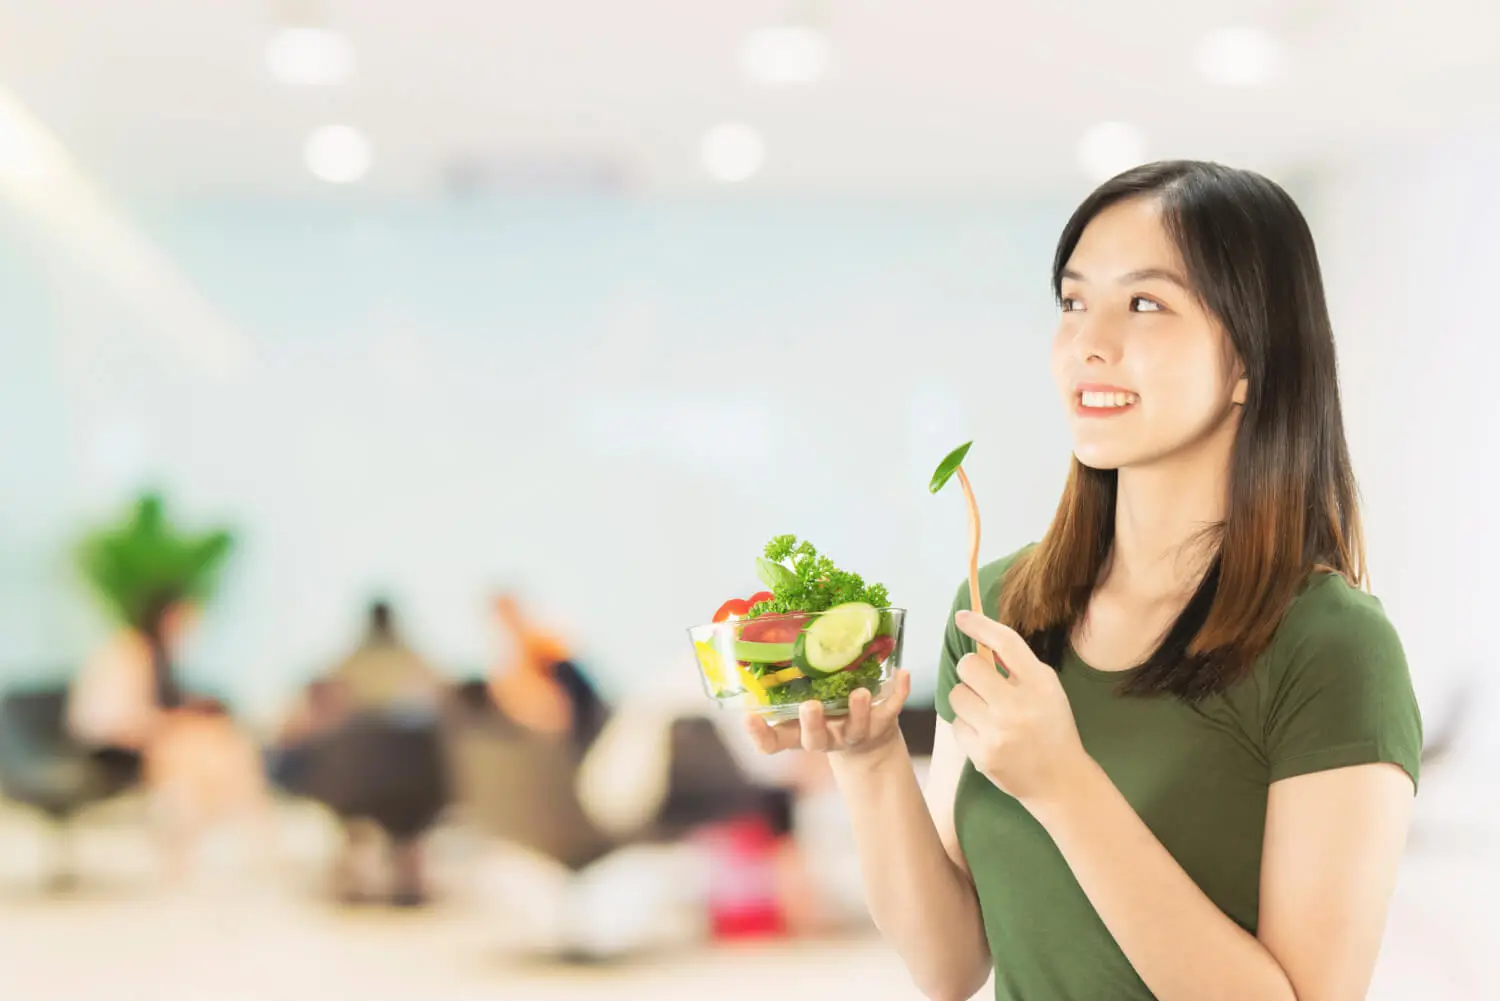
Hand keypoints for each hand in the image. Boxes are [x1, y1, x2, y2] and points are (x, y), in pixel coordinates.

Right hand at [745, 670, 911, 756]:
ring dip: (858, 710)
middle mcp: (825, 737)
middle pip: (815, 739)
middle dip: (813, 723)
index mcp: (798, 732)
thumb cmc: (825, 712)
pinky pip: (891, 708)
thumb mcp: (802, 698)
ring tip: (860, 692)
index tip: (749, 717)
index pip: (772, 742)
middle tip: (810, 706)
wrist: (866, 742)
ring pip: (855, 728)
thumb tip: (771, 622)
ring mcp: (854, 732)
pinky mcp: (881, 723)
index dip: (760, 735)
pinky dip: (899, 692)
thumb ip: (787, 674)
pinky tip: (903, 673)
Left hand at [949, 610, 1090, 806]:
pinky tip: (987, 735)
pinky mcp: (982, 754)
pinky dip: (967, 726)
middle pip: (968, 666)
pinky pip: (956, 723)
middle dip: (971, 671)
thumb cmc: (1051, 726)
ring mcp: (998, 732)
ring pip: (957, 695)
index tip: (962, 618)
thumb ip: (1019, 667)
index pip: (1005, 642)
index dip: (980, 625)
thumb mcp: (1047, 690)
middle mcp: (1018, 706)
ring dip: (967, 699)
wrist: (1059, 779)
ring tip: (986, 712)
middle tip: (983, 684)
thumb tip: (982, 641)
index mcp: (1040, 684)